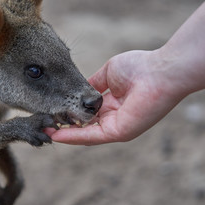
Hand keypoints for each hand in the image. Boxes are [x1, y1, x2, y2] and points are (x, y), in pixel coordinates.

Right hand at [48, 49, 185, 144]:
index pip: (87, 111)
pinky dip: (73, 137)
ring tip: (44, 130)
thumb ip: (93, 84)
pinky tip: (56, 135)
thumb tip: (79, 89)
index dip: (70, 111)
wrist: (161, 72)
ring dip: (64, 133)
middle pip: (84, 125)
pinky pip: (91, 136)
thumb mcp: (109, 73)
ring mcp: (116, 126)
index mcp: (113, 102)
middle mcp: (114, 116)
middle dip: (64, 125)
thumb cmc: (139, 67)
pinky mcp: (119, 132)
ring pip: (85, 133)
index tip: (53, 110)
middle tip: (43, 124)